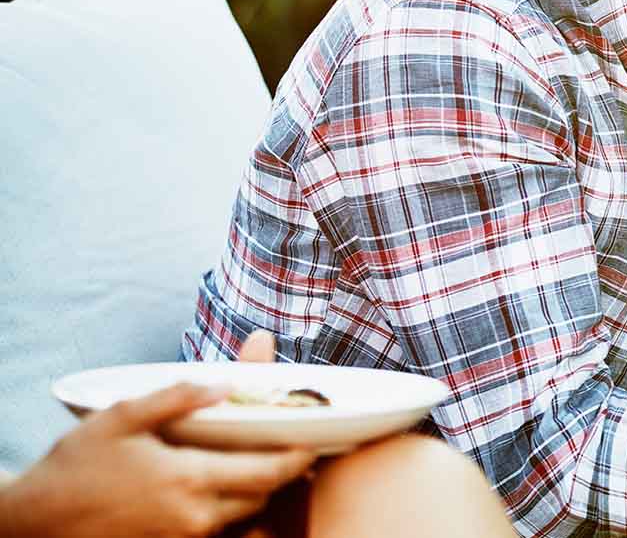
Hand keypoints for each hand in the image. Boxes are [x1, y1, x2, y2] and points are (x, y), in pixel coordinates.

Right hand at [0, 332, 309, 537]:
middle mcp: (194, 517)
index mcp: (189, 480)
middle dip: (279, 475)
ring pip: (241, 518)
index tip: (313, 443)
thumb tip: (226, 383)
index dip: (298, 458)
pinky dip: (225, 512)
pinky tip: (216, 490)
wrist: (33, 521)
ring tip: (255, 467)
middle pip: (262, 498)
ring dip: (253, 495)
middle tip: (289, 450)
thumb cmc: (75, 466)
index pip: (268, 473)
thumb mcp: (122, 417)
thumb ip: (179, 397)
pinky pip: (214, 532)